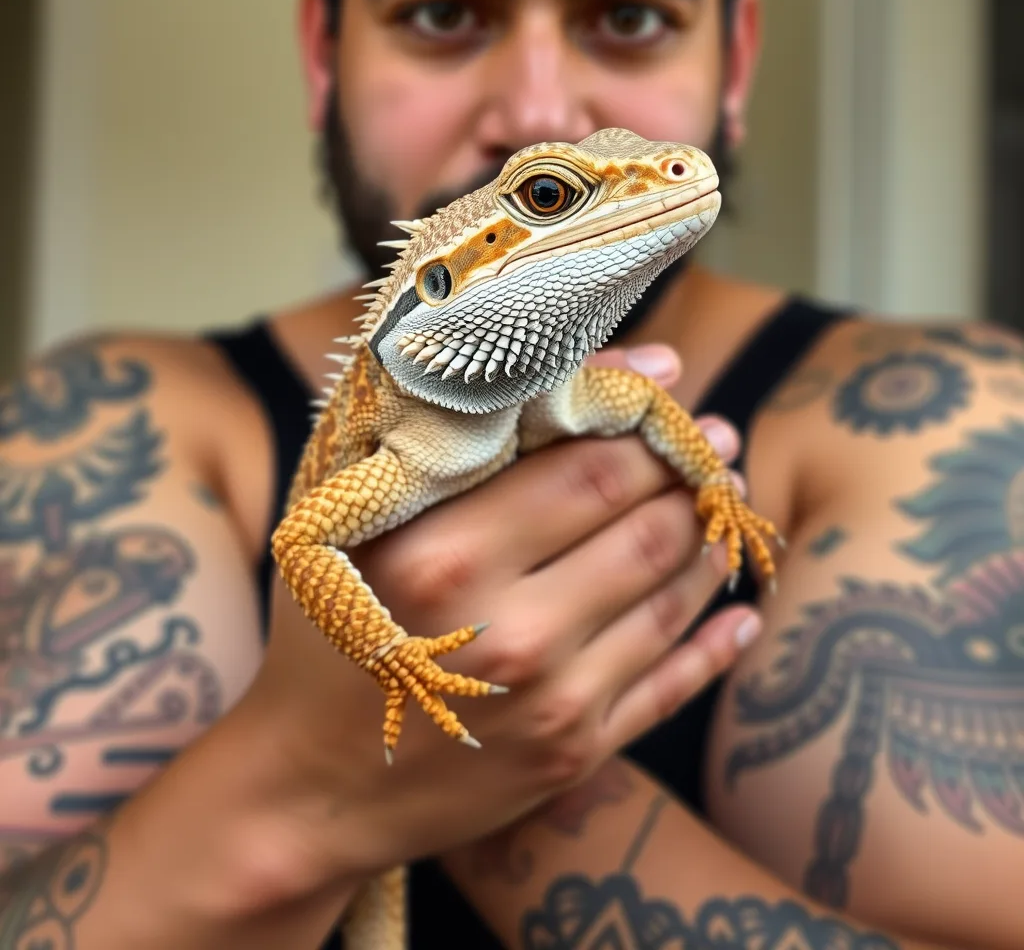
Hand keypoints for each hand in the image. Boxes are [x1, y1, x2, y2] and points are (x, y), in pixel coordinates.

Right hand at [244, 343, 760, 879]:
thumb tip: (547, 369)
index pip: (589, 469)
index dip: (647, 426)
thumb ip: (439, 435)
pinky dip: (718, 639)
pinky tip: (739, 610)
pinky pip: (676, 682)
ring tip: (722, 505)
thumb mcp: (351, 515)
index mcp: (447, 555)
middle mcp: (511, 629)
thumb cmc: (327, 628)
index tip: (674, 395)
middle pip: (645, 529)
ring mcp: (553, 699)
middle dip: (691, 475)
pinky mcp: (577, 751)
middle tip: (716, 443)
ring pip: (673, 598)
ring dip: (709, 542)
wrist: (313, 784)